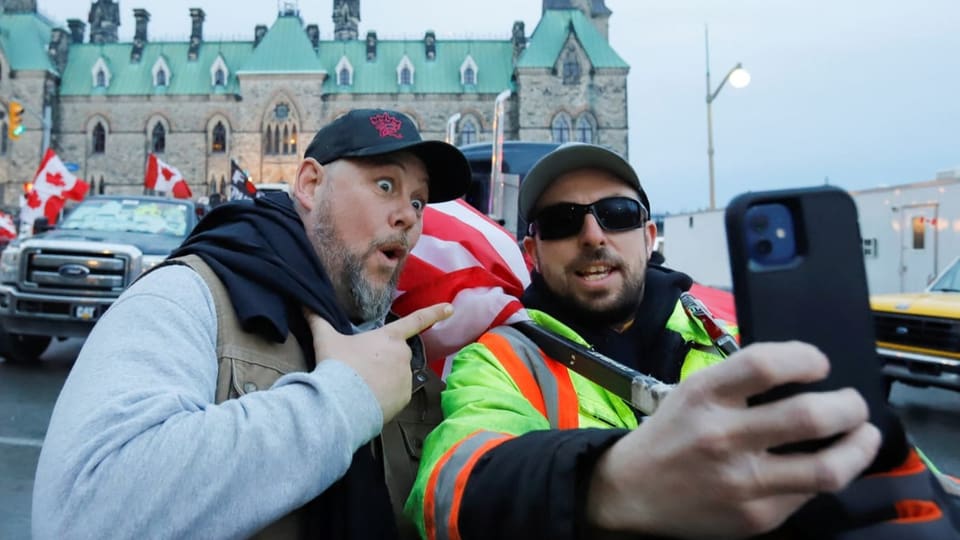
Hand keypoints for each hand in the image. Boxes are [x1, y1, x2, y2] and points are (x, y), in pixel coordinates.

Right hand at [304, 303, 452, 422]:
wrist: (342, 403)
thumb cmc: (338, 366)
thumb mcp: (326, 340)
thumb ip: (318, 320)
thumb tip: (304, 302)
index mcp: (389, 337)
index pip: (416, 321)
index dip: (434, 313)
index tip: (451, 308)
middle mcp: (403, 355)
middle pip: (395, 355)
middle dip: (382, 361)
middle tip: (360, 369)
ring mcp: (406, 378)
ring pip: (396, 376)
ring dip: (383, 379)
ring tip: (361, 386)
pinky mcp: (405, 400)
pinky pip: (396, 396)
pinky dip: (385, 397)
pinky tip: (368, 399)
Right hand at [586, 341, 881, 538]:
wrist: (632, 491)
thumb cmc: (672, 434)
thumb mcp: (693, 392)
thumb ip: (740, 381)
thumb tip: (806, 372)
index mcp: (705, 396)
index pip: (765, 364)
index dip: (805, 358)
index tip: (820, 364)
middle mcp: (723, 437)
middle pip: (809, 416)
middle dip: (849, 406)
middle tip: (854, 403)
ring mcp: (742, 482)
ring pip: (826, 468)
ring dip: (859, 447)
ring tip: (863, 435)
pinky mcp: (756, 516)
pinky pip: (809, 494)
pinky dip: (826, 475)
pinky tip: (824, 465)